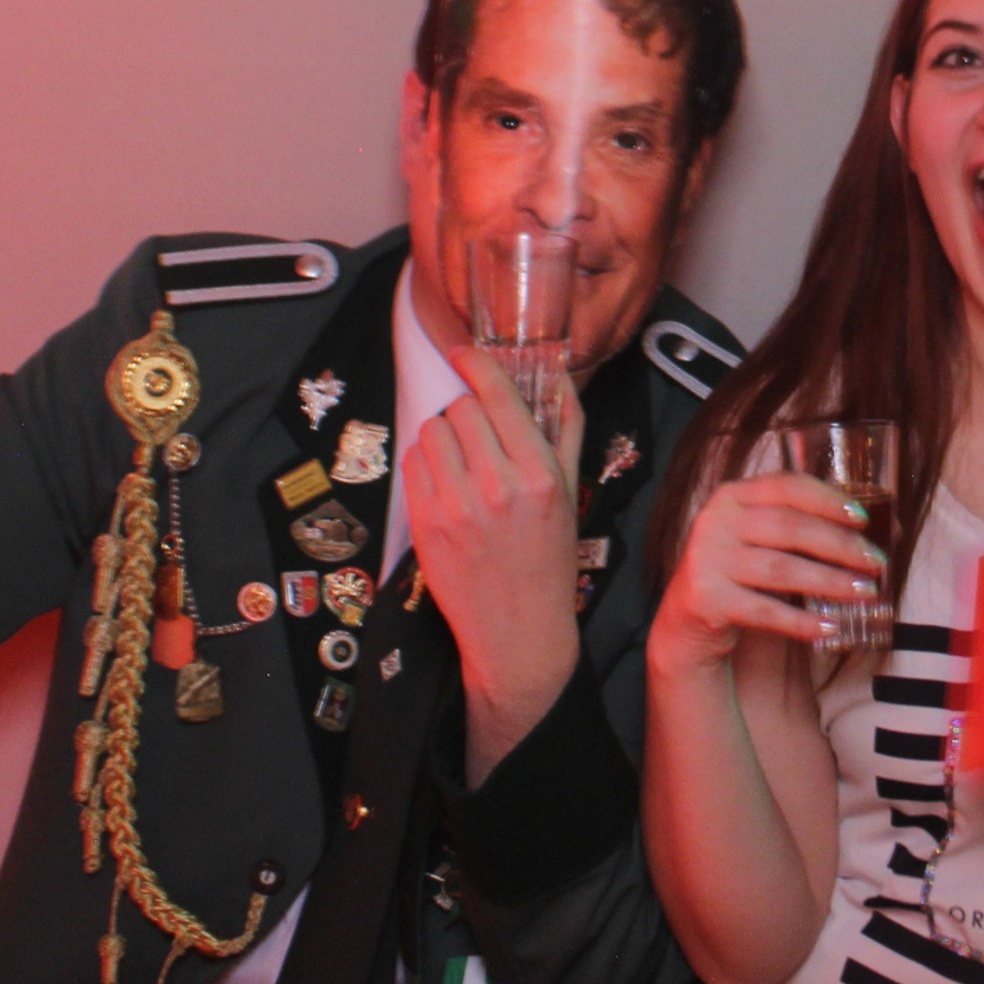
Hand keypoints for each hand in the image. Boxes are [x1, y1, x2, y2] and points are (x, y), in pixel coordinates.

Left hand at [405, 344, 584, 781]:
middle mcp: (496, 487)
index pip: (498, 396)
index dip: (478, 365)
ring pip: (432, 432)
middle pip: (461, 409)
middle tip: (479, 436)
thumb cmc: (548, 558)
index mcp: (538, 475)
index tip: (467, 353)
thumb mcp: (569, 490)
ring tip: (462, 463)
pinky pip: (413, 463)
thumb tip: (555, 372)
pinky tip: (446, 482)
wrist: (519, 630)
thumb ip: (565, 426)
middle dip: (468, 413)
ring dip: (445, 436)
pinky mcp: (425, 524)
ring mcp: (455, 507)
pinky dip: (426, 462)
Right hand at [649, 469, 884, 674]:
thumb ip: (797, 526)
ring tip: (865, 592)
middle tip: (876, 563)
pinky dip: (802, 622)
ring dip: (830, 581)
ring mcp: (708, 559)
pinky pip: (765, 611)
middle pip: (791, 527)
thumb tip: (868, 533)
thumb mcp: (755, 538)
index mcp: (732, 496)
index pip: (787, 486)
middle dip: (840, 546)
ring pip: (782, 568)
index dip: (829, 501)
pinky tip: (830, 628)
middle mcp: (716, 522)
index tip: (863, 520)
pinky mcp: (706, 598)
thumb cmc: (736, 572)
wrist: (686, 619)